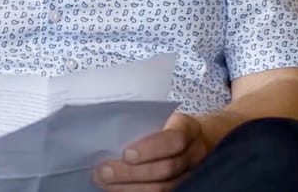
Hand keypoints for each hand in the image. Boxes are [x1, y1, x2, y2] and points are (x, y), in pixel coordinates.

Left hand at [92, 111, 209, 190]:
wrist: (193, 135)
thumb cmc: (168, 121)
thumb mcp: (160, 113)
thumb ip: (142, 121)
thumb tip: (108, 130)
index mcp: (188, 129)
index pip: (174, 140)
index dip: (151, 149)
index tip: (126, 153)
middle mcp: (193, 153)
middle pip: (166, 168)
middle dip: (132, 173)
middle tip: (104, 171)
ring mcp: (189, 173)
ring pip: (163, 187)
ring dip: (129, 187)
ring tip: (105, 182)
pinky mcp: (180, 185)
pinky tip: (117, 188)